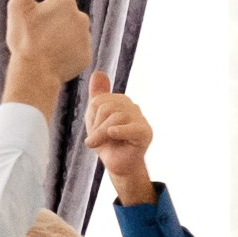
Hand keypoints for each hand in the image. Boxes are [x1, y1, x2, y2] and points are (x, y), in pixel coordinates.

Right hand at [0, 0, 92, 114]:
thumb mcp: (19, 5)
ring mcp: (86, 39)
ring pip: (70, 39)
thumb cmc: (24, 37)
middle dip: (53, 30)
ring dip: (60, 44)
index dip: (41, 18)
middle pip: (64, 23)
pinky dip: (66, 58)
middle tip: (37, 40)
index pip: (54, 8)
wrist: (34, 70)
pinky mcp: (87, 57)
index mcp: (66, 3)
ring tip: (45, 53)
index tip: (33, 27)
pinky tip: (53, 62)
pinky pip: (75, 55)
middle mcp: (82, 18)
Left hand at [83, 69, 154, 202]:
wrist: (117, 164)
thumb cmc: (106, 142)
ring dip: (102, 135)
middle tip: (96, 141)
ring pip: (115, 118)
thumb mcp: (95, 118)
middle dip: (96, 126)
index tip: (94, 130)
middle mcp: (132, 106)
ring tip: (101, 145)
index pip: (99, 101)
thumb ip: (97, 96)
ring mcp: (140, 119)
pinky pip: (131, 128)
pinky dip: (119, 131)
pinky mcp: (145, 133)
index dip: (91, 118)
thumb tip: (98, 72)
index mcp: (120, 101)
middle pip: (106, 108)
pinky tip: (112, 134)